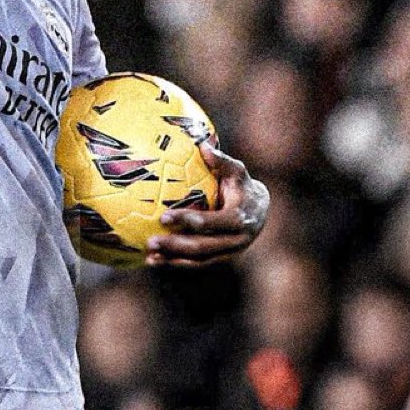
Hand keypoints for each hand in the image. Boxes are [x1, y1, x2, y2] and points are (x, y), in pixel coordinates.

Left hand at [146, 144, 268, 266]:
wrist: (260, 210)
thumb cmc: (242, 184)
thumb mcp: (237, 170)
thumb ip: (221, 160)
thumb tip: (202, 145)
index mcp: (240, 218)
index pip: (211, 222)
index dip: (188, 220)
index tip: (164, 217)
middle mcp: (236, 240)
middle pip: (203, 247)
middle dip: (176, 245)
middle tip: (151, 241)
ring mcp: (229, 253)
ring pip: (199, 260)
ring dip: (173, 259)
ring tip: (149, 256)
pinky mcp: (221, 258)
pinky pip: (198, 263)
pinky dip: (177, 264)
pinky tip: (156, 261)